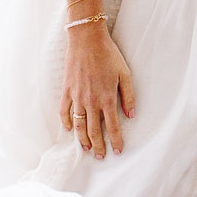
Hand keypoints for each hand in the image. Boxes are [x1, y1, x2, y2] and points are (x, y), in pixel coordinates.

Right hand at [59, 24, 135, 158]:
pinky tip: (69, 130)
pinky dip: (67, 122)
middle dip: (99, 146)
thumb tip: (131, 115)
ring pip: (79, 125)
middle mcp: (91, 101)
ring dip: (83, 139)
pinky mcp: (66, 91)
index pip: (113, 126)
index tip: (118, 151)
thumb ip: (128, 96)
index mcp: (107, 98)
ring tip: (87, 149)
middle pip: (95, 130)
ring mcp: (77, 97)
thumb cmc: (108, 54)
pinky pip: (65, 111)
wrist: (87, 40)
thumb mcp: (125, 73)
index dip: (116, 141)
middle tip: (101, 157)